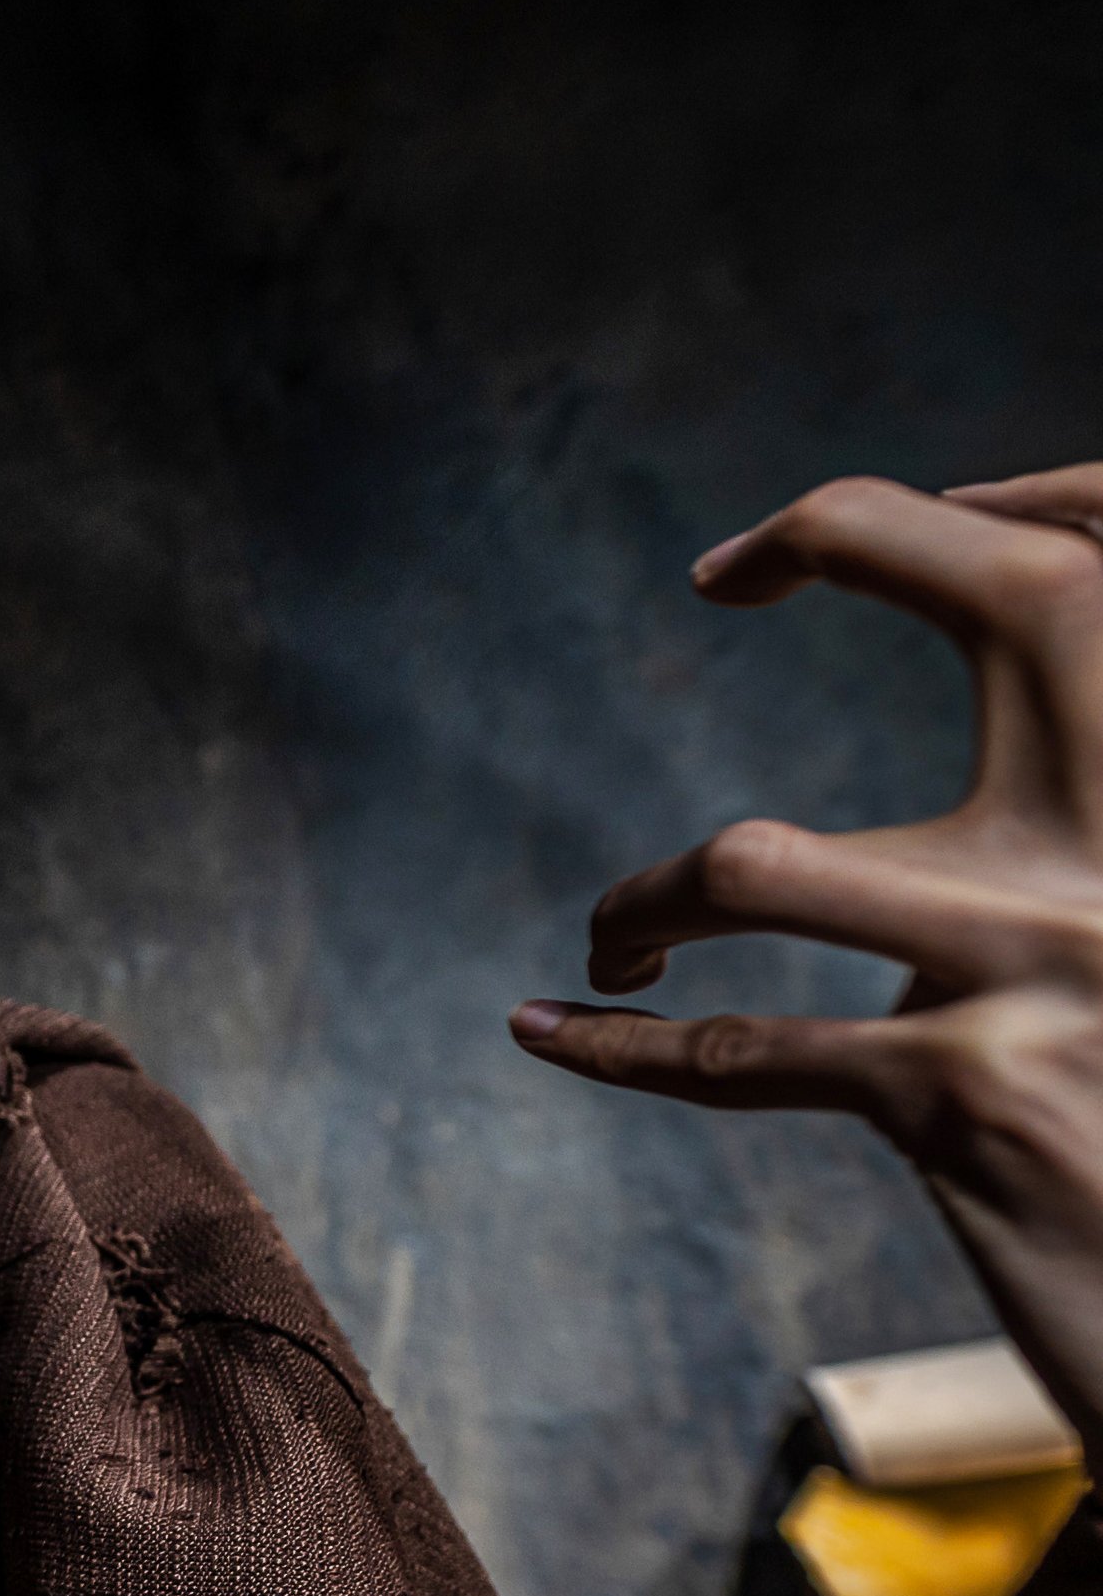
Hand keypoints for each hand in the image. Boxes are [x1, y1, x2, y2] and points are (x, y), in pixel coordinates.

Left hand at [514, 468, 1102, 1447]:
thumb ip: (1076, 816)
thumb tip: (999, 609)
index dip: (988, 497)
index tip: (849, 518)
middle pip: (1024, 592)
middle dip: (845, 531)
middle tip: (732, 573)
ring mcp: (1056, 964)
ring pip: (760, 861)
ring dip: (652, 897)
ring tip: (616, 937)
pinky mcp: (966, 1098)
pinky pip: (729, 1052)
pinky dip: (615, 1046)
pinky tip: (545, 1027)